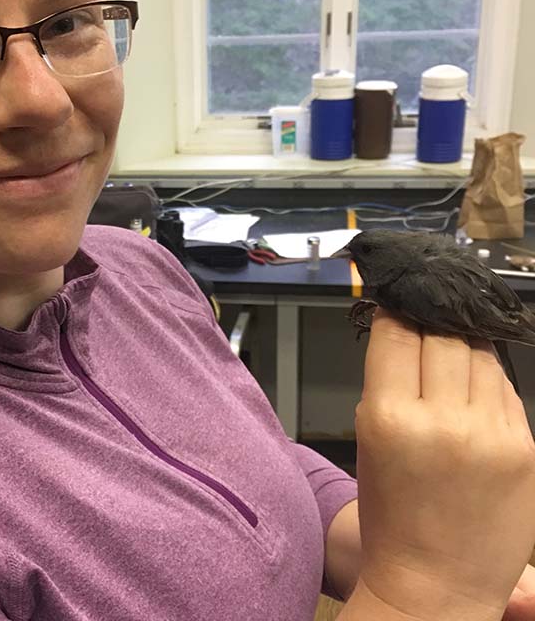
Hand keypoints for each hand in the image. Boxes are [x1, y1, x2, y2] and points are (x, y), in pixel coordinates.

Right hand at [354, 311, 534, 620]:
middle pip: (443, 336)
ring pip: (480, 354)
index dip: (394, 313)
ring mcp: (491, 434)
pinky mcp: (525, 447)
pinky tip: (472, 389)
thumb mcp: (368, 438)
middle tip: (422, 321)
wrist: (436, 581)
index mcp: (390, 419)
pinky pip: (505, 387)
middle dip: (429, 323)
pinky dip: (486, 378)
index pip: (397, 334)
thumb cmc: (391, 513)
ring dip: (462, 345)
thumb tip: (402, 331)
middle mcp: (444, 421)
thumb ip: (386, 382)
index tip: (395, 306)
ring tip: (449, 355)